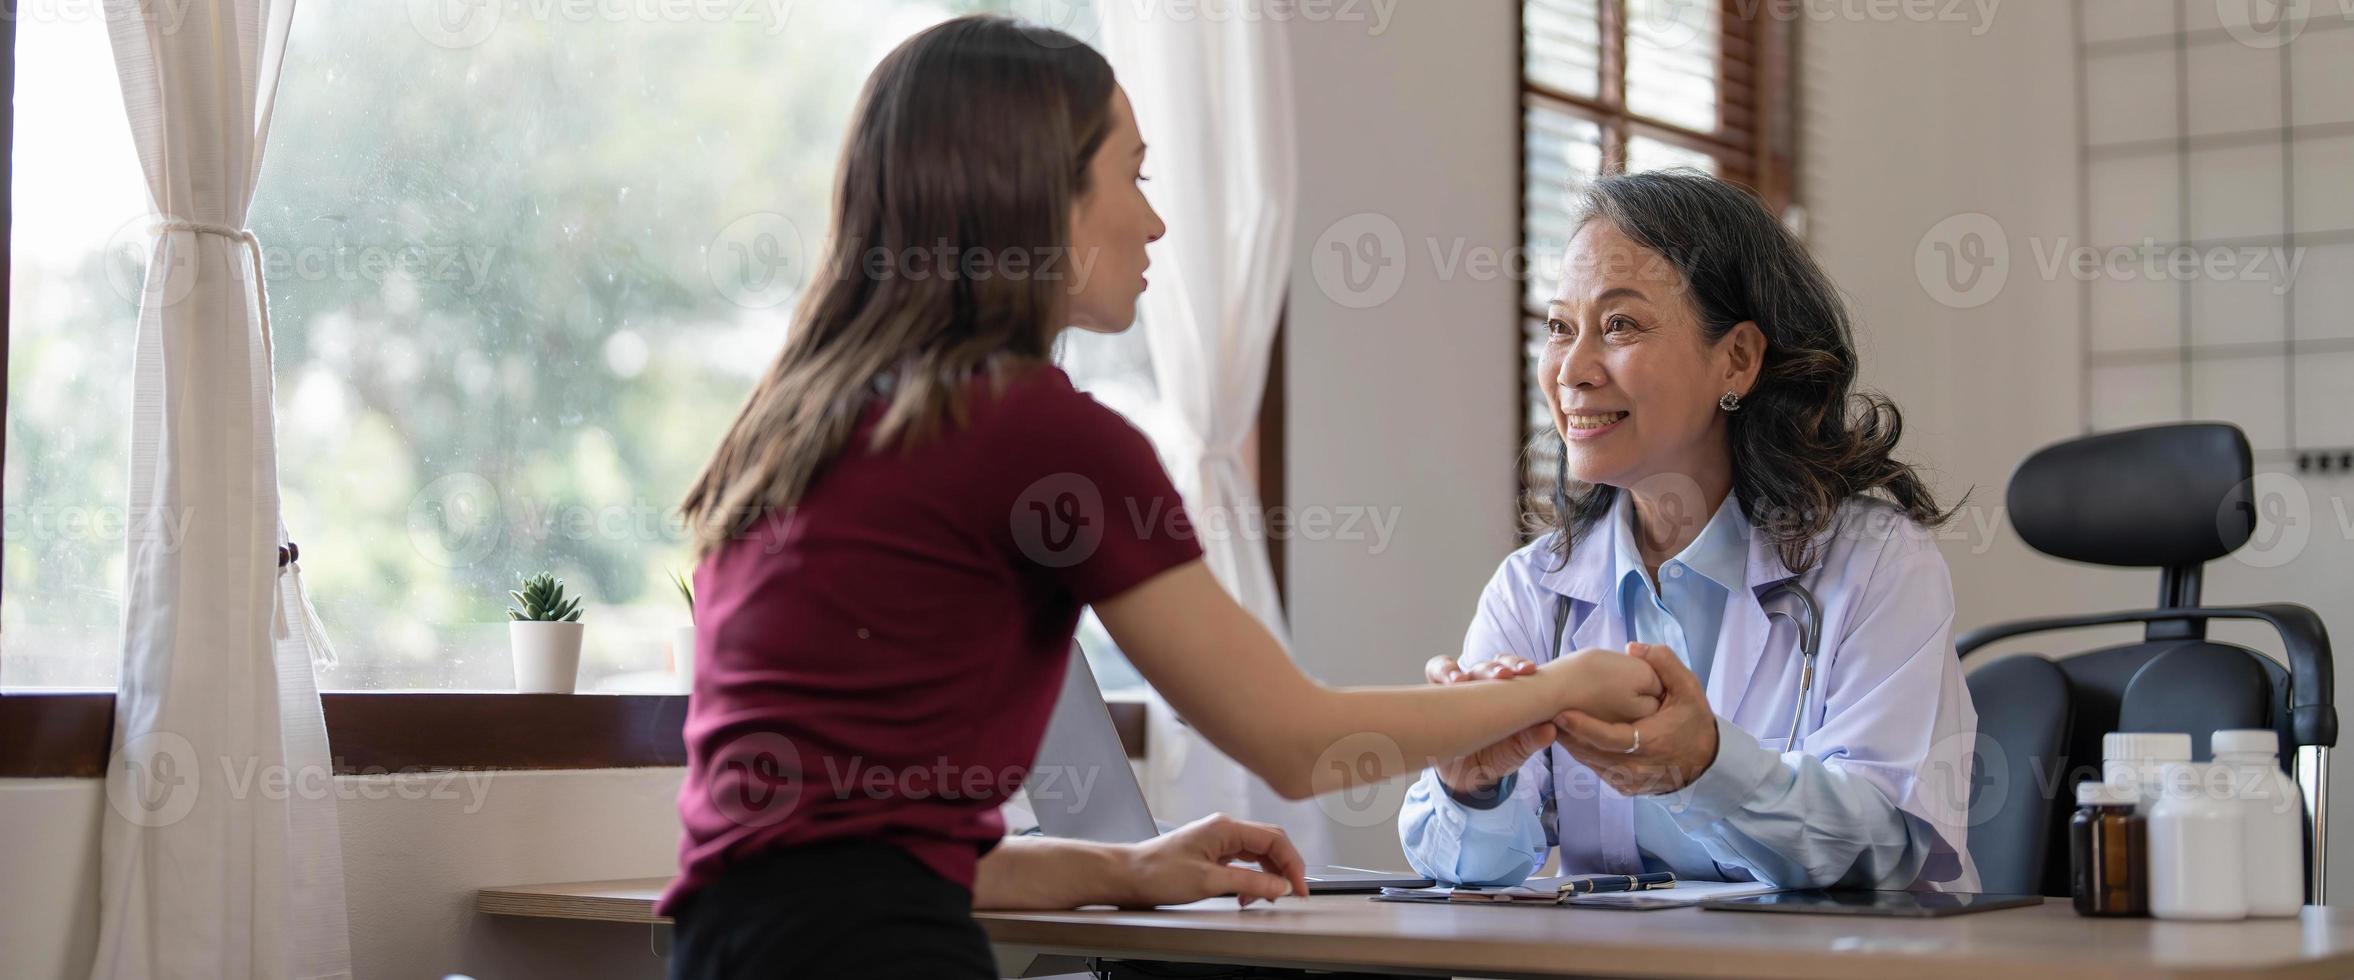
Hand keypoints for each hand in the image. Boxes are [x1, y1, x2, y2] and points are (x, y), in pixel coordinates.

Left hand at [1115, 813, 1308, 908]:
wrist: (1126, 875)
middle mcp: (1223, 829)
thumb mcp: (1208, 882)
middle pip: (1269, 844)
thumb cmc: (1157, 873)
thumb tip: (1280, 886)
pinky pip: (1242, 862)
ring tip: (1266, 898)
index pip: (1274, 839)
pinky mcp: (1210, 853)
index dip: (1293, 864)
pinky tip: (1246, 895)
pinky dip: (1251, 878)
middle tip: (1292, 894)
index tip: (1300, 888)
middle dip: (1284, 869)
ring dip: (1267, 876)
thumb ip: (1249, 883)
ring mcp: (1217, 840)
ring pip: (1257, 854)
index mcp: (1225, 828)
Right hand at [1423, 655, 1554, 796]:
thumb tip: (1550, 729)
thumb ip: (1532, 740)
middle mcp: (1479, 686)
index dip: (1518, 664)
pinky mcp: (1434, 696)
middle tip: (1504, 676)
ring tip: (1461, 680)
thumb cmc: (1496, 756)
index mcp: (1505, 692)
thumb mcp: (1516, 751)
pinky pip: (1434, 674)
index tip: (1528, 670)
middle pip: (1486, 665)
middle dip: (1495, 667)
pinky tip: (1447, 682)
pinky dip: (1441, 673)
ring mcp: (1455, 690)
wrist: (1467, 777)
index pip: (1510, 667)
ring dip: (1460, 670)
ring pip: (1456, 667)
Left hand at [1552, 642, 1719, 795]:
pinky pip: (1597, 770)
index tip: (1561, 712)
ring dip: (1571, 743)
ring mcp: (1629, 781)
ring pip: (1590, 762)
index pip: (1609, 738)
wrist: (1705, 761)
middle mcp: (1637, 768)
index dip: (1583, 727)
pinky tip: (1572, 735)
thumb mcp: (1688, 687)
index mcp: (1651, 743)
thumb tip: (1632, 648)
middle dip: (1567, 733)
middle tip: (1546, 711)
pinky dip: (1583, 753)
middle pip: (1591, 752)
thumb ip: (1664, 663)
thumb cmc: (1692, 720)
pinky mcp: (1625, 788)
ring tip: (1552, 721)